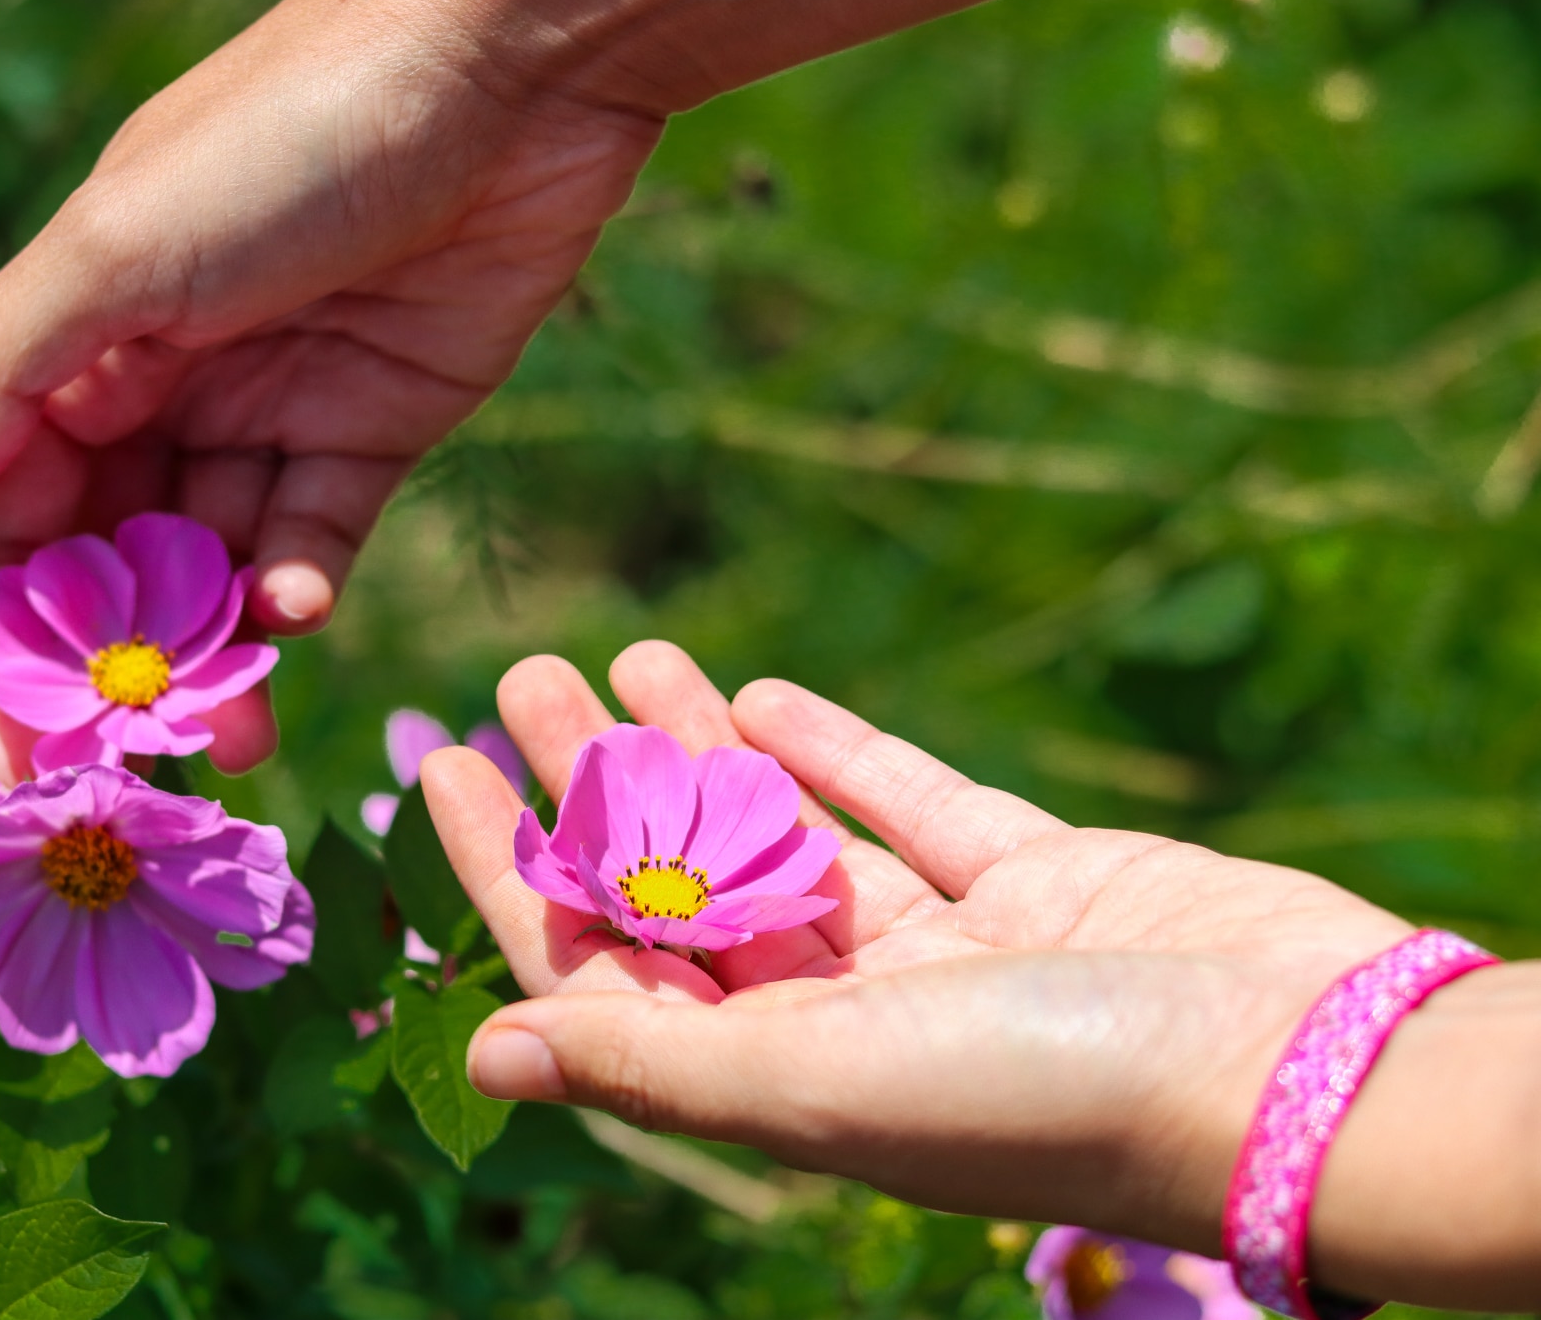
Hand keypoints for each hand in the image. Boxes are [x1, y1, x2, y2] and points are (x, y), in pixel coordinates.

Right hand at [0, 0, 663, 779]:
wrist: (500, 75)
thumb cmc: (284, 137)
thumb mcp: (118, 247)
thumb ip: (7, 373)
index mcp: (72, 335)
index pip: (3, 515)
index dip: (0, 639)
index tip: (13, 757)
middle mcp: (159, 380)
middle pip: (112, 562)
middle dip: (117, 673)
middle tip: (136, 779)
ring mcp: (267, 407)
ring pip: (215, 569)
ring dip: (215, 654)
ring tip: (231, 731)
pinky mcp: (373, 425)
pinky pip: (313, 535)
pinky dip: (299, 585)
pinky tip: (298, 607)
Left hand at [419, 642, 1447, 1286]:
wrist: (1299, 1068)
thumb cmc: (1040, 1093)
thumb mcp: (815, 1081)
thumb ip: (652, 1060)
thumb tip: (489, 1058)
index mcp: (779, 1080)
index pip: (603, 968)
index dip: (514, 876)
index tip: (442, 774)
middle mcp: (846, 1019)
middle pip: (680, 885)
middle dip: (595, 783)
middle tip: (519, 674)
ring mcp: (941, 949)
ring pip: (781, 831)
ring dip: (697, 746)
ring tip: (617, 649)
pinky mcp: (1031, 879)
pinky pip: (905, 805)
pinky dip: (834, 748)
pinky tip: (760, 690)